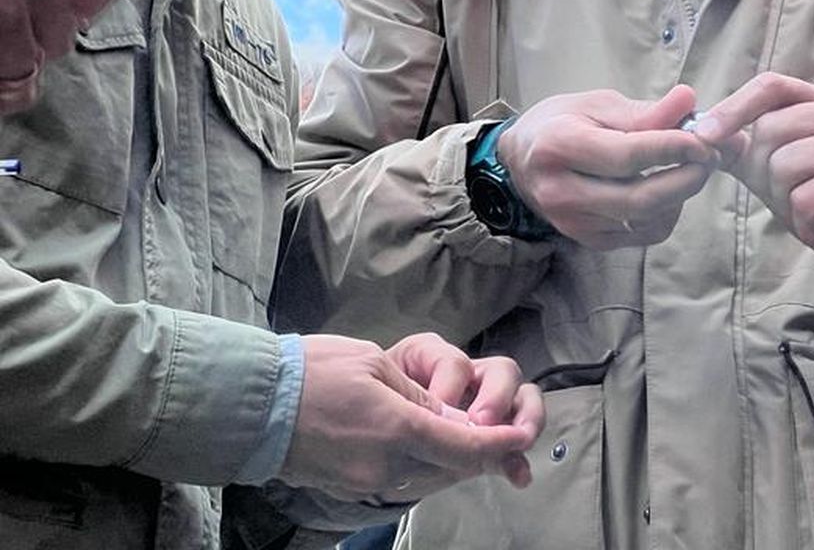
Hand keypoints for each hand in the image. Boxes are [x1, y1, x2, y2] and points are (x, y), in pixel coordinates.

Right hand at [278, 333, 542, 501]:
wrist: (253, 406)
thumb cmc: (315, 371)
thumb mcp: (378, 367)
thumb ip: (421, 397)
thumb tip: (456, 416)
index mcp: (400, 429)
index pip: (468, 446)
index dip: (502, 444)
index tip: (522, 437)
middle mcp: (389, 464)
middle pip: (454, 467)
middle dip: (483, 452)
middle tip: (506, 435)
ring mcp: (368, 480)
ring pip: (431, 475)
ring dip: (454, 458)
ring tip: (469, 434)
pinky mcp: (352, 485)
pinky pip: (404, 478)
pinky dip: (425, 462)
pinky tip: (429, 444)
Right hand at [494, 84, 715, 248]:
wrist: (521, 160)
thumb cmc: (562, 123)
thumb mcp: (598, 104)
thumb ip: (644, 110)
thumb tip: (689, 101)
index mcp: (558, 147)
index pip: (626, 156)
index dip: (672, 148)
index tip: (703, 138)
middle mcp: (560, 192)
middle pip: (639, 197)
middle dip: (686, 178)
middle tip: (711, 156)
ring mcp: (573, 223)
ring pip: (646, 219)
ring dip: (681, 195)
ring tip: (694, 167)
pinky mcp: (589, 241)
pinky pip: (642, 234)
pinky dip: (666, 212)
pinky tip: (670, 188)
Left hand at [694, 73, 813, 297]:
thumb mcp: (775, 172)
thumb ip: (742, 149)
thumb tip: (701, 132)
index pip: (772, 86)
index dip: (733, 108)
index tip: (703, 135)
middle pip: (771, 131)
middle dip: (769, 177)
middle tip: (802, 197)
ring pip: (785, 166)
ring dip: (790, 203)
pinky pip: (806, 198)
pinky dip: (808, 222)